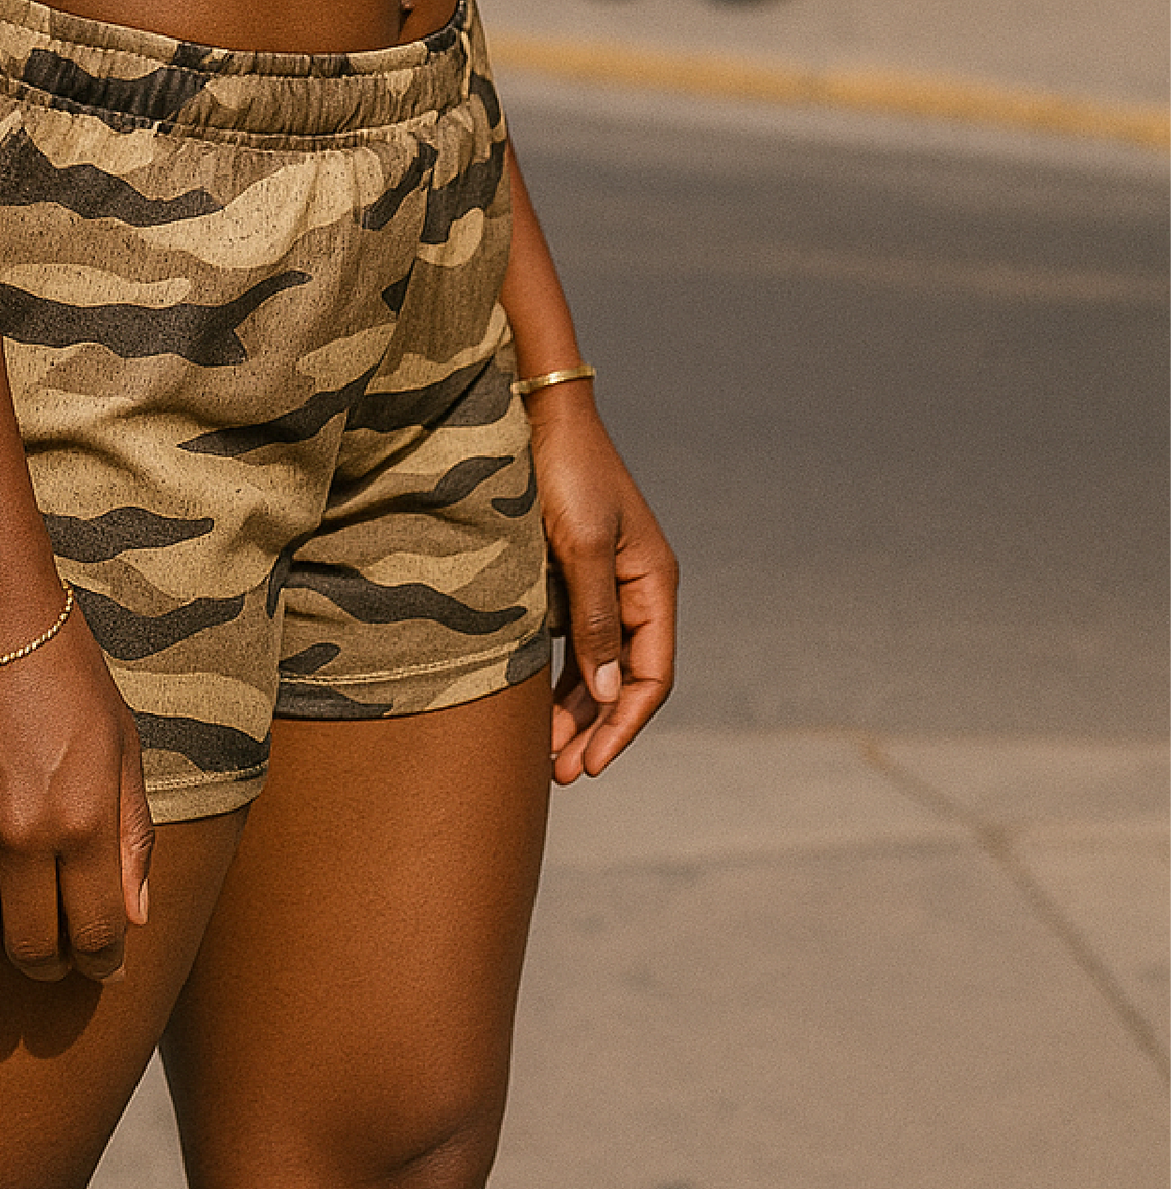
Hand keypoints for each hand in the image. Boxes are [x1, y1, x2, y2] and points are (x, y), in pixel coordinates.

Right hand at [0, 597, 153, 982]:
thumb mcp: (122, 744)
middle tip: (56, 955)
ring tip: (9, 930)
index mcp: (85, 820)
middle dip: (50, 965)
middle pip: (31, 947)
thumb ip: (132, 835)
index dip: (102, 962)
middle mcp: (24, 834)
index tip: (102, 961)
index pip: (94, 934)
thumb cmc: (67, 673)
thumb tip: (136, 917)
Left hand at [531, 392, 676, 782]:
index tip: (592, 765)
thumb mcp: (579, 547)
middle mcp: (636, 588)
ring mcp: (604, 583)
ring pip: (598, 666)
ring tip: (546, 758)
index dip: (625, 725)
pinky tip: (534, 709)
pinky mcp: (571, 576)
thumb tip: (612, 694)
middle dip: (597, 730)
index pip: (653, 675)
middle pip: (626, 679)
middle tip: (562, 775)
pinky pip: (572, 642)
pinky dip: (557, 678)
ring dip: (576, 712)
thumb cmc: (563, 472)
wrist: (534, 413)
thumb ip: (596, 620)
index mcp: (654, 582)